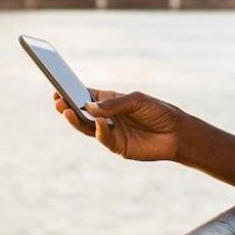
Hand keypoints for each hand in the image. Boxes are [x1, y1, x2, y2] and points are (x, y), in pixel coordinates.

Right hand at [55, 87, 183, 162]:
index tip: (58, 87)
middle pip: (82, 113)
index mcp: (110, 101)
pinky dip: (100, 131)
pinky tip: (99, 122)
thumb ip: (113, 103)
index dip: (72, 92)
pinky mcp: (117, 147)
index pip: (86, 96)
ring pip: (88, 127)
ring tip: (65, 110)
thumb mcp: (136, 100)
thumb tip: (88, 106)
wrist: (177, 133)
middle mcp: (107, 117)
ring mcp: (111, 132)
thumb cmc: (158, 111)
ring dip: (76, 120)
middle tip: (57, 100)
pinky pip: (104, 139)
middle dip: (68, 106)